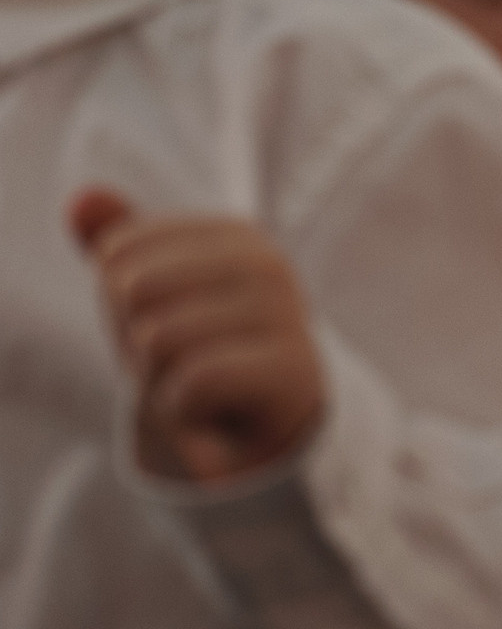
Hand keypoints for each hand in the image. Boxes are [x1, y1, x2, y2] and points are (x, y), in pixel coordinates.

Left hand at [72, 188, 324, 483]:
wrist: (267, 430)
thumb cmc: (204, 355)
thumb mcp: (152, 299)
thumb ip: (118, 245)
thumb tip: (80, 198)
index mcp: (238, 235)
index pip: (118, 254)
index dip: (118, 302)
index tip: (163, 325)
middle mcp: (269, 264)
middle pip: (135, 289)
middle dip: (135, 338)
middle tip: (176, 362)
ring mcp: (288, 315)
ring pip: (159, 337)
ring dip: (158, 377)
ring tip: (194, 386)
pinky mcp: (293, 373)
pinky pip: (192, 381)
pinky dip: (181, 408)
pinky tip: (208, 411)